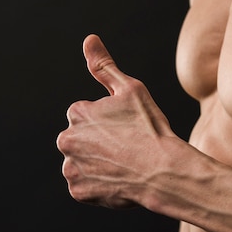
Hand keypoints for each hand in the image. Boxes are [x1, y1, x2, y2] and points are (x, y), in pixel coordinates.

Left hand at [56, 34, 175, 207]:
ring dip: (98, 165)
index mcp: (77, 113)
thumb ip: (104, 66)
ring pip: (83, 163)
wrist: (164, 172)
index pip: (86, 116)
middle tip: (127, 148)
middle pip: (82, 140)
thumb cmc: (151, 129)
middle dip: (99, 144)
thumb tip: (89, 40)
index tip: (127, 129)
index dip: (110, 123)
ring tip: (125, 165)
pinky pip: (86, 187)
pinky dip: (99, 186)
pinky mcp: (79, 191)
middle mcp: (67, 140)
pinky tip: (120, 180)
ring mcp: (72, 168)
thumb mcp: (131, 90)